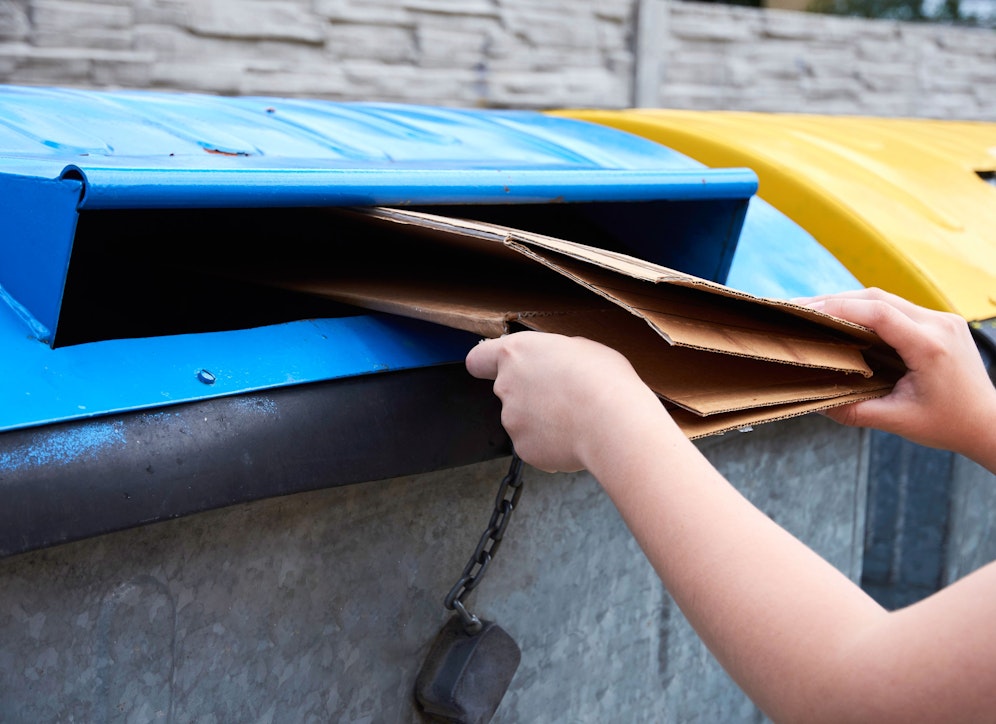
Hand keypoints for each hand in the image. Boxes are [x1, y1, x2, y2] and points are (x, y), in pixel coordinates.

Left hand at [465, 332, 668, 472]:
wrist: (613, 423)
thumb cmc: (604, 380)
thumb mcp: (582, 348)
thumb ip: (556, 355)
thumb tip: (557, 364)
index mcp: (517, 354)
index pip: (479, 359)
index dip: (487, 364)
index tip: (495, 369)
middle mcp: (506, 386)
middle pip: (509, 391)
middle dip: (530, 394)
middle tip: (564, 396)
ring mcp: (512, 420)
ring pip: (523, 420)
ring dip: (542, 420)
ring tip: (577, 418)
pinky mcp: (523, 449)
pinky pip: (535, 445)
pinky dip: (551, 444)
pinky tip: (576, 436)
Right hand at [796, 288, 995, 462]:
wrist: (988, 423)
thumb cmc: (947, 424)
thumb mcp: (897, 421)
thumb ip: (854, 410)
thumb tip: (814, 402)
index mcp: (930, 346)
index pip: (878, 313)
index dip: (838, 308)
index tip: (805, 311)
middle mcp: (939, 324)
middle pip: (877, 298)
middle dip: (834, 300)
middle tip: (797, 308)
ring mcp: (942, 319)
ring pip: (886, 299)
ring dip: (849, 302)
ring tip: (813, 311)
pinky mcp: (939, 322)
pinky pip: (897, 307)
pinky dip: (866, 310)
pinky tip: (844, 318)